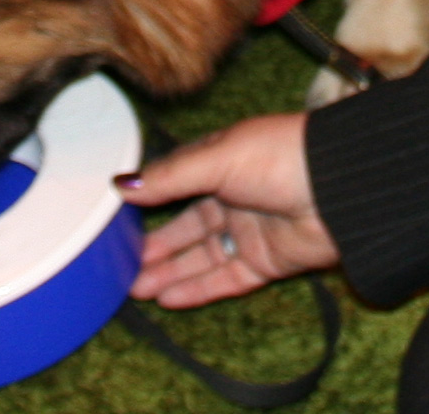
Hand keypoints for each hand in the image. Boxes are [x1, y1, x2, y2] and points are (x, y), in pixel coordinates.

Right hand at [116, 113, 339, 308]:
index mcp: (217, 161)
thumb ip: (169, 176)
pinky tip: (169, 298)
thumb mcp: (215, 158)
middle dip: (155, 246)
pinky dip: (198, 288)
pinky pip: (226, 278)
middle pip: (185, 226)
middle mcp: (230, 195)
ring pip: (201, 256)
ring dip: (170, 272)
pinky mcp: (265, 261)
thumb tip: (121, 185)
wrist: (338, 185)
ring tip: (135, 288)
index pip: (174, 183)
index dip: (147, 200)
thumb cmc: (275, 156)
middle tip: (120, 265)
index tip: (115, 218)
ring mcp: (247, 230)